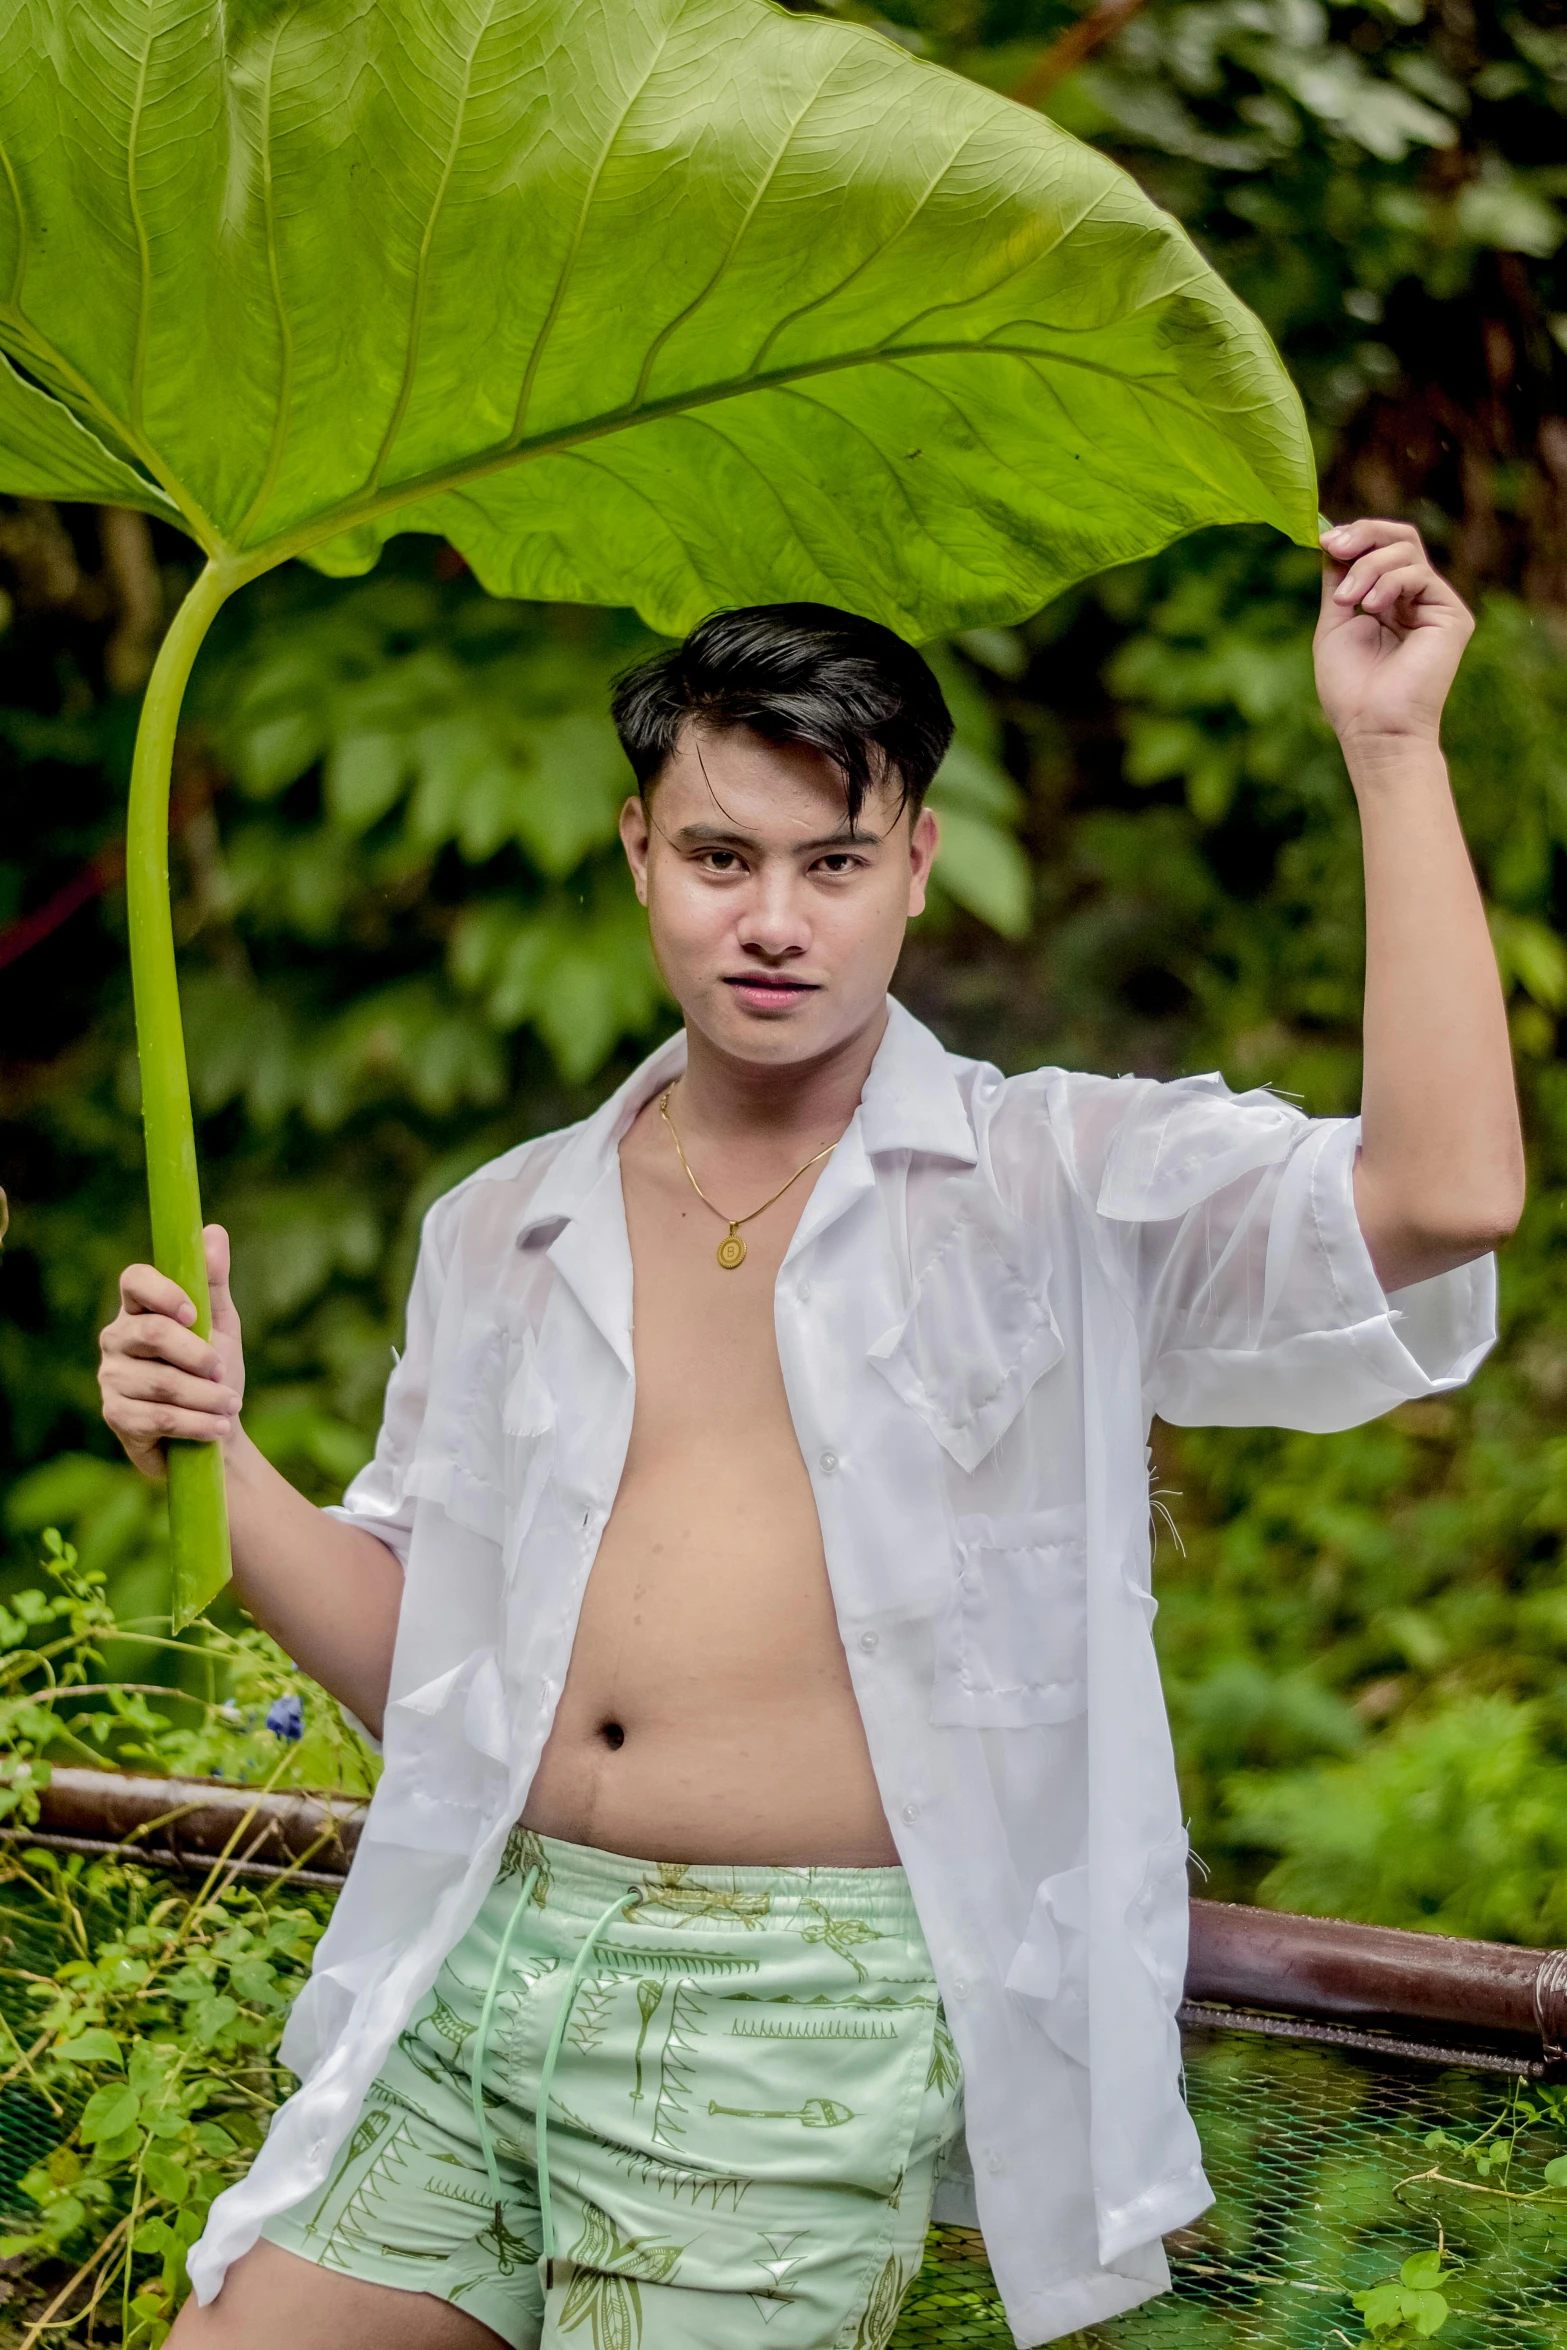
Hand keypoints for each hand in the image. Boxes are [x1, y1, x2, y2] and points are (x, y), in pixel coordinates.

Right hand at [98, 1224, 245, 1479]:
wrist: (214, 1432)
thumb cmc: (214, 1372)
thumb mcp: (219, 1325)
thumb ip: (213, 1282)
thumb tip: (214, 1231)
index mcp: (140, 1308)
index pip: (134, 1280)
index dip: (162, 1291)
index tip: (192, 1312)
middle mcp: (117, 1338)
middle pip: (152, 1332)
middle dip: (198, 1354)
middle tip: (223, 1370)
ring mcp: (112, 1377)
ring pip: (162, 1382)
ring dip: (206, 1397)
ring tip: (230, 1405)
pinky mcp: (115, 1415)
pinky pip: (158, 1417)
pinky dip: (196, 1423)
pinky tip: (218, 1428)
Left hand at [1315, 518, 1473, 755]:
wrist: (1372, 727)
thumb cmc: (1350, 688)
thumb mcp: (1335, 623)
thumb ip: (1338, 581)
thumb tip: (1331, 538)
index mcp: (1389, 601)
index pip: (1380, 549)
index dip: (1355, 536)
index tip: (1325, 540)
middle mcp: (1416, 599)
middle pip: (1400, 538)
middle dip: (1364, 535)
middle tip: (1334, 545)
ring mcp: (1435, 605)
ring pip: (1406, 552)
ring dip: (1367, 568)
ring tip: (1349, 601)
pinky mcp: (1452, 616)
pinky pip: (1420, 575)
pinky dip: (1389, 582)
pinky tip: (1372, 607)